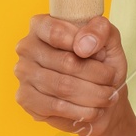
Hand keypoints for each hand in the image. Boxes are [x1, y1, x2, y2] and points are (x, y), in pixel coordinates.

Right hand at [14, 14, 130, 135]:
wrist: (98, 95)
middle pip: (65, 62)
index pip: (57, 32)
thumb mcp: (109, 40)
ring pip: (63, 86)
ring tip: (108, 95)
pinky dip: (82, 110)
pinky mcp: (26, 98)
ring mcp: (24, 73)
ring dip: (93, 94)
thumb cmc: (101, 63)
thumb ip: (101, 30)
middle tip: (111, 79)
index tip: (102, 54)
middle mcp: (27, 47)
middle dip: (97, 74)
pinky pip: (56, 107)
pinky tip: (94, 109)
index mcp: (42, 25)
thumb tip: (84, 45)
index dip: (84, 43)